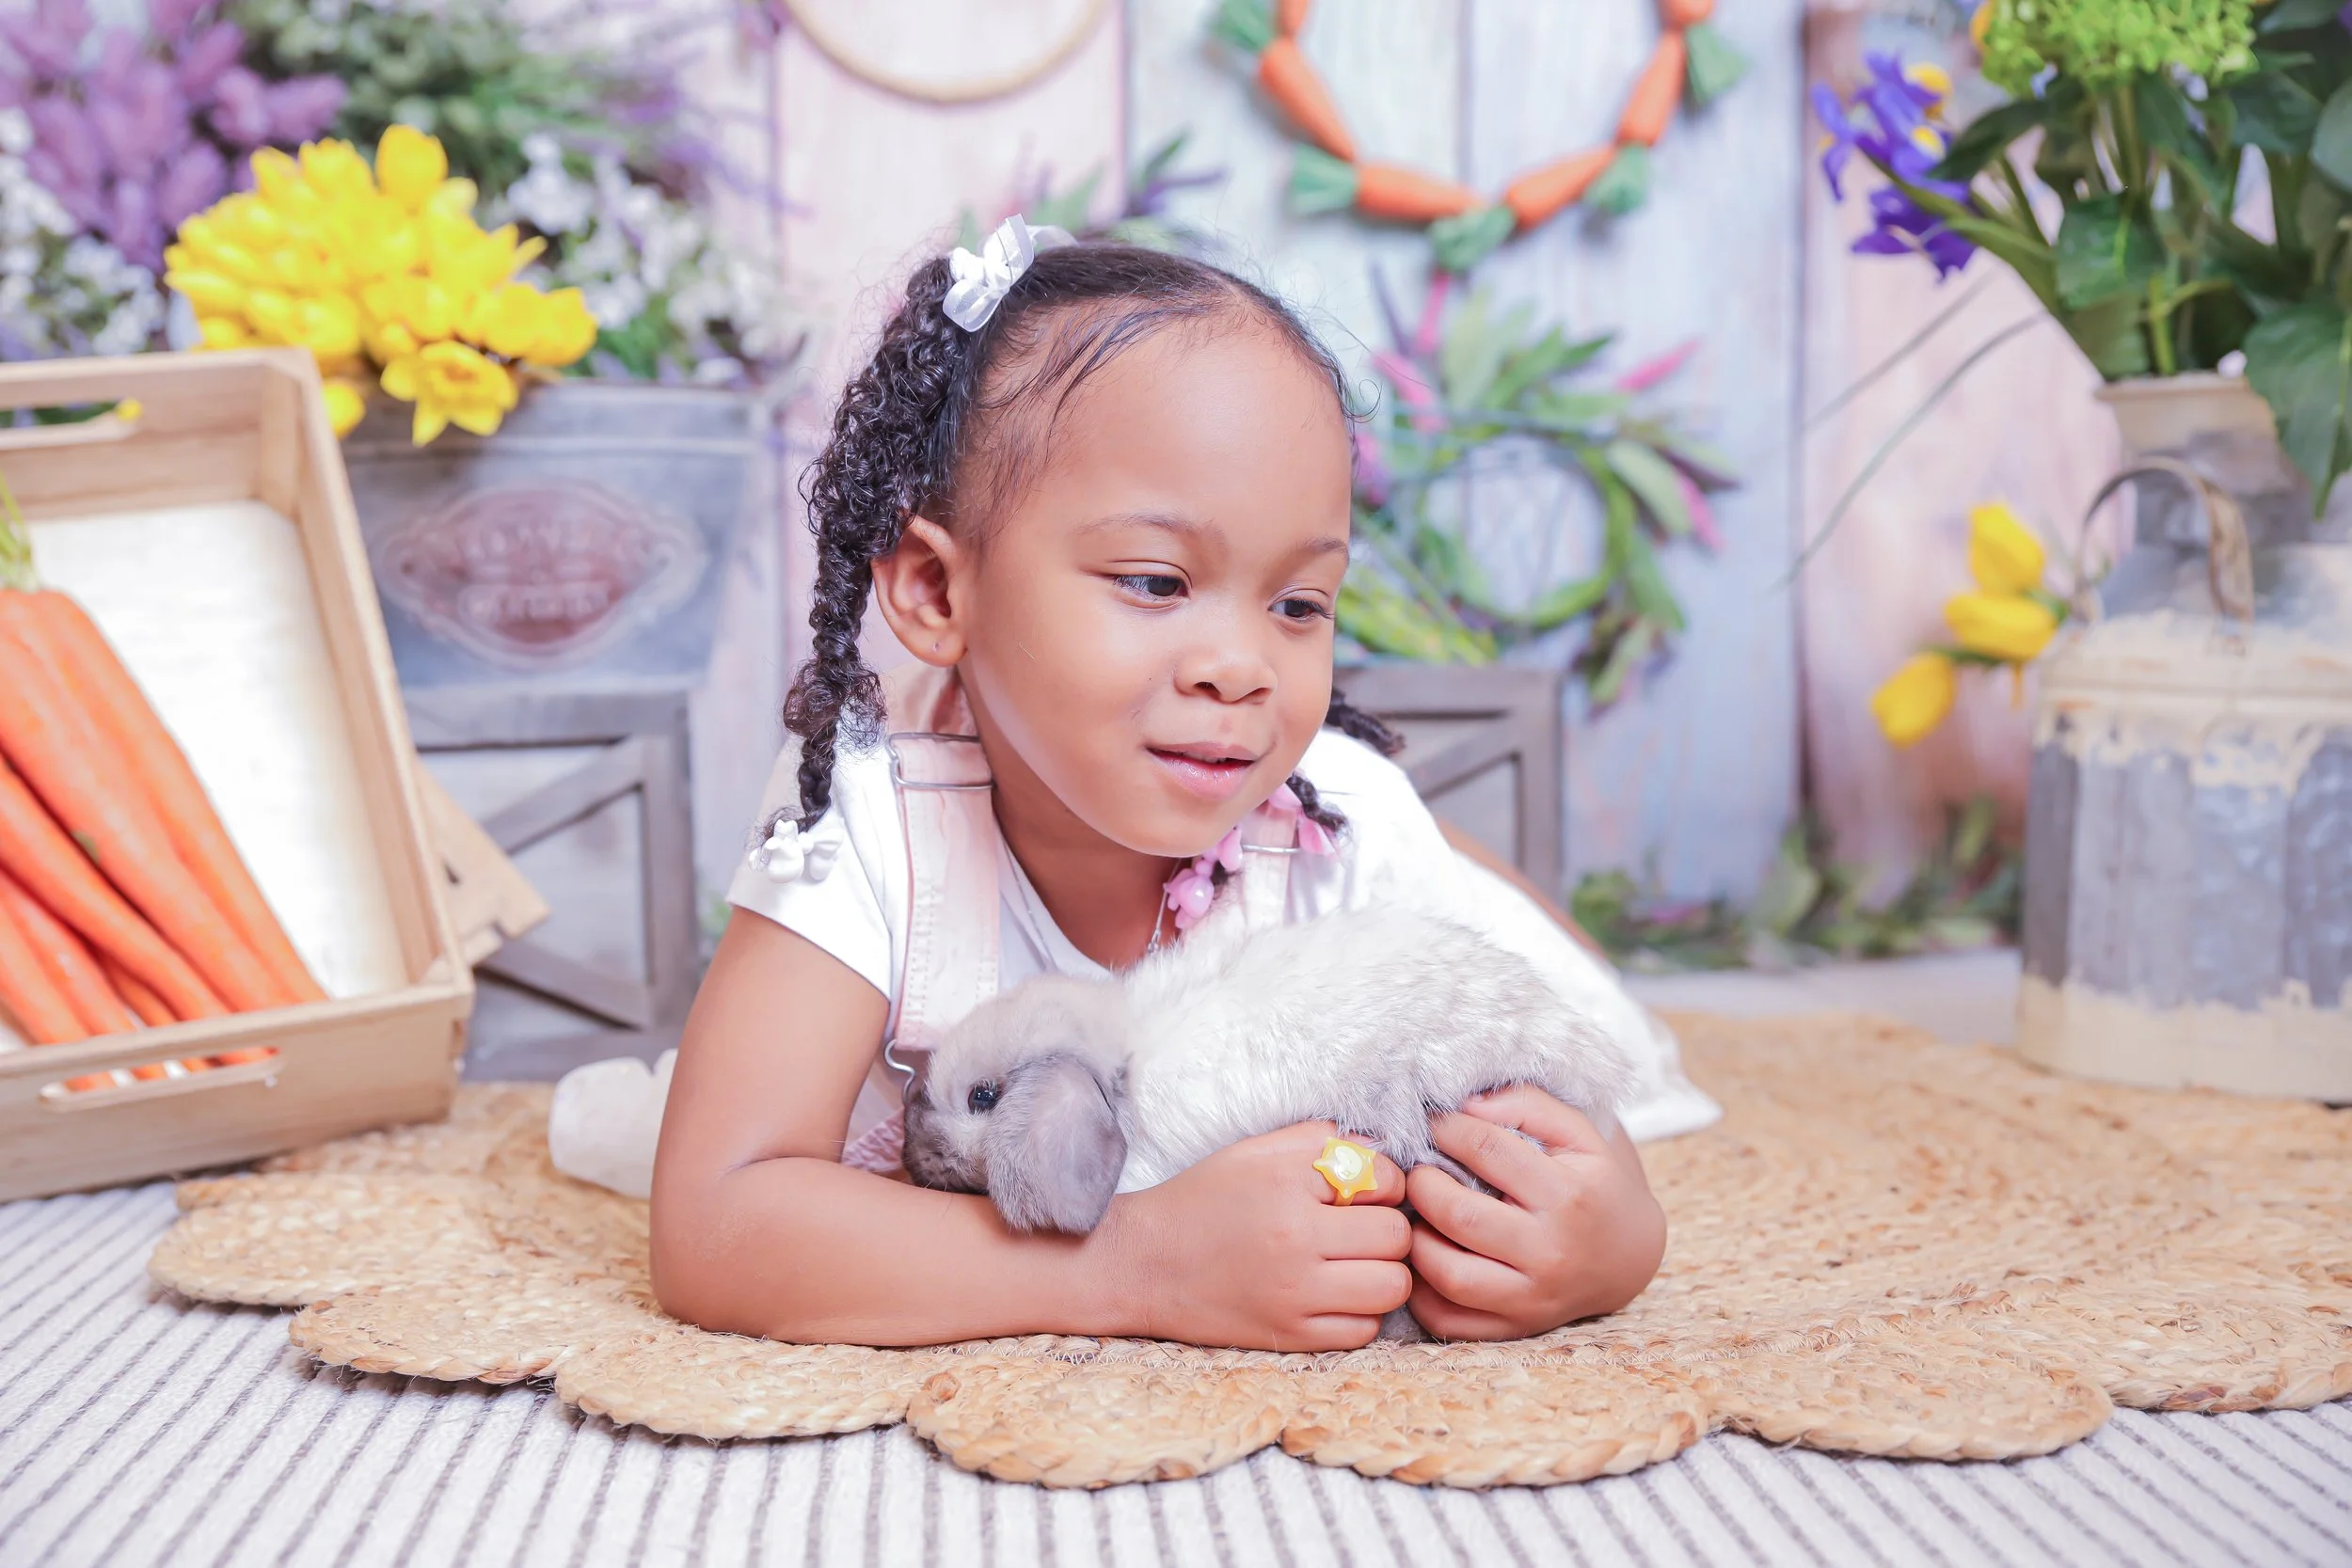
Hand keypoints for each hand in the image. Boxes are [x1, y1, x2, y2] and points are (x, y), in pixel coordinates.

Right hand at [1102, 1121, 1410, 1351]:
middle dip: (1388, 1229)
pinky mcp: (1290, 1336)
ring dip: (1384, 1273)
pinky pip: (1364, 1330)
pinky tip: (1333, 1295)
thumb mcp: (1254, 1152)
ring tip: (1354, 1264)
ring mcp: (1295, 1294)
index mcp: (1288, 1184)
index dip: (1383, 1185)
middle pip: (1397, 1236)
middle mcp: (1295, 1239)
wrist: (1143, 1264)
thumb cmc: (1202, 1200)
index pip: (1387, 1181)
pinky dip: (1360, 1312)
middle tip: (1360, 1229)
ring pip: (1392, 1286)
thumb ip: (1319, 1141)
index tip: (1359, 1193)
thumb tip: (1377, 1150)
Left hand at [1402, 1086, 1665, 1340]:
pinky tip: (1424, 1258)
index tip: (1434, 1122)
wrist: (1629, 1255)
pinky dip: (1420, 1291)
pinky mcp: (1515, 1328)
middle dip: (1422, 1184)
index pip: (1486, 1149)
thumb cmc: (1594, 1182)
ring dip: (1415, 1240)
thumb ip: (1525, 1104)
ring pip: (1448, 1276)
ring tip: (1418, 1216)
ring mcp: (1533, 1298)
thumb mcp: (1578, 1132)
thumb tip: (1463, 1106)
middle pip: (1458, 1216)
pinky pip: (1448, 1321)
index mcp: (1568, 1196)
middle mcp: (1551, 1253)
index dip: (1448, 1128)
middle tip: (1417, 1171)